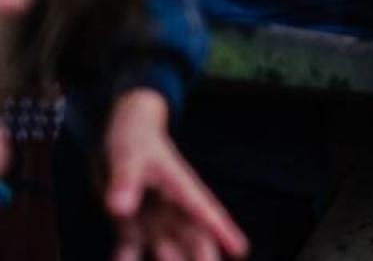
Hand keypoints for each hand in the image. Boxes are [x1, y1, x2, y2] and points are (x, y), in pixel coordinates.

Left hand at [102, 89, 247, 260]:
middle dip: (202, 259)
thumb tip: (120, 208)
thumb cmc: (133, 139)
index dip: (224, 232)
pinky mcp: (132, 229)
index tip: (240, 250)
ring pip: (168, 255)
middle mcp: (174, 211)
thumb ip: (124, 181)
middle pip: (195, 243)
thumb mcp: (127, 156)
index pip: (206, 213)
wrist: (117, 139)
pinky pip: (131, 254)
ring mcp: (155, 223)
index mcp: (181, 190)